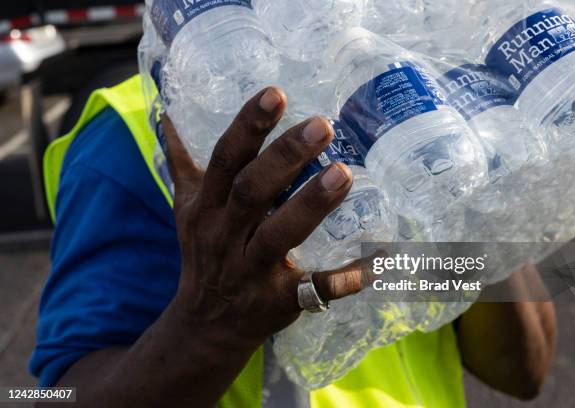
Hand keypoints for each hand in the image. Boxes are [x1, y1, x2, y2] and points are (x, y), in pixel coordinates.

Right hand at [162, 87, 365, 350]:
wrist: (206, 323)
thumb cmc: (204, 253)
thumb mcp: (185, 207)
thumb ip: (182, 162)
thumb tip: (167, 116)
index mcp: (207, 206)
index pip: (225, 159)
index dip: (248, 127)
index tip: (276, 94)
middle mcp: (225, 235)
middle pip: (252, 192)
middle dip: (284, 158)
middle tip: (323, 125)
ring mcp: (252, 270)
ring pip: (278, 236)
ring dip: (310, 205)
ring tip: (344, 174)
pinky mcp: (279, 300)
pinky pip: (313, 289)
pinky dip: (344, 278)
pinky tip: (377, 261)